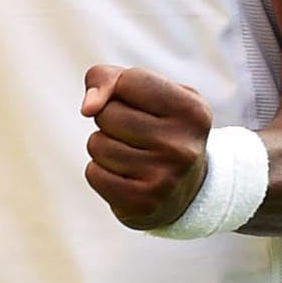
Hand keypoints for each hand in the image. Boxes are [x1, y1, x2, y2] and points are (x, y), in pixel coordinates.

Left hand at [79, 64, 212, 229]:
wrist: (185, 190)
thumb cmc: (158, 127)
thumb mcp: (150, 93)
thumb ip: (111, 79)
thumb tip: (88, 107)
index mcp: (192, 110)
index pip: (129, 80)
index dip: (122, 89)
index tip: (139, 104)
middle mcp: (182, 145)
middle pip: (108, 113)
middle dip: (109, 118)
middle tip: (135, 133)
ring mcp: (164, 178)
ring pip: (97, 143)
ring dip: (103, 146)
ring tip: (130, 154)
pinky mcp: (143, 203)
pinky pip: (94, 173)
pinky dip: (99, 170)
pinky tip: (123, 176)